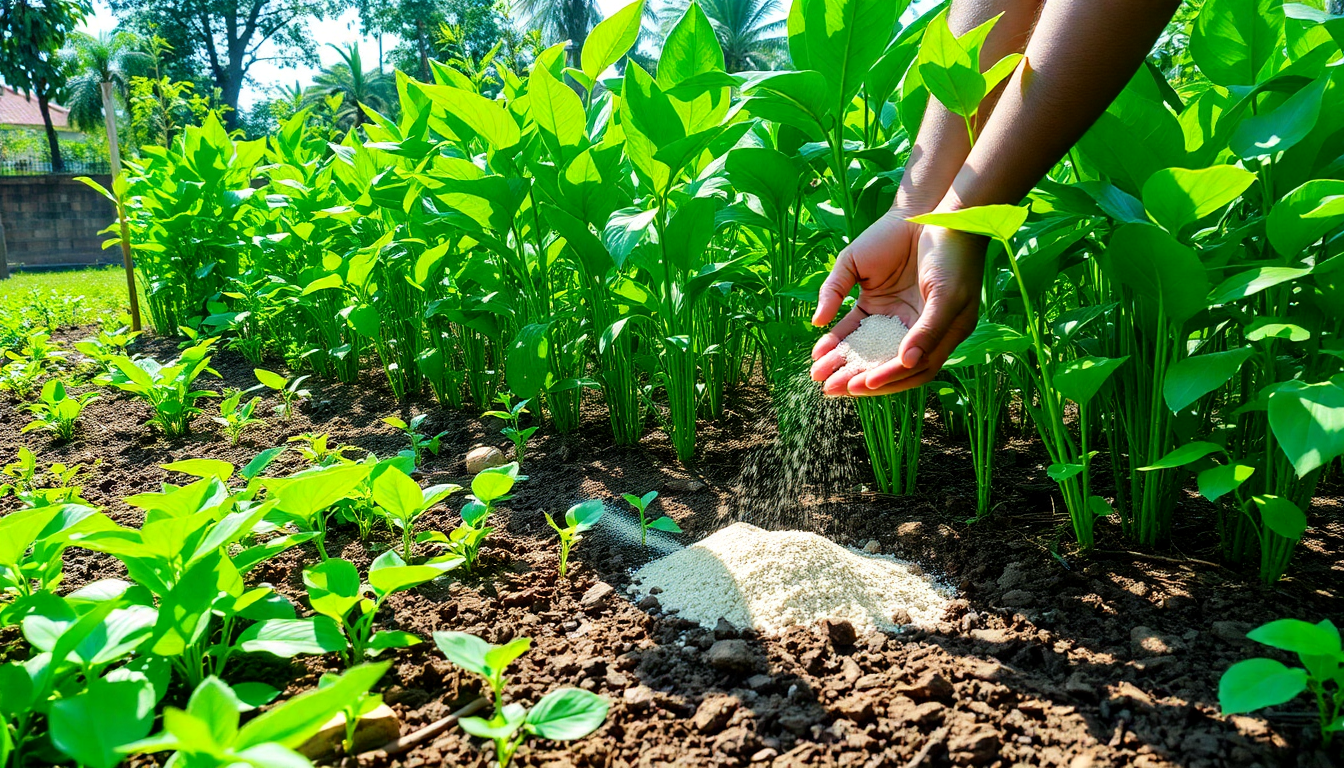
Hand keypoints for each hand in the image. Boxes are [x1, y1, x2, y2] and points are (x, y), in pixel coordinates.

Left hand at [809, 211, 985, 396]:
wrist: (939, 211)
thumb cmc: (951, 256)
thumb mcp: (945, 296)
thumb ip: (926, 331)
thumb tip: (904, 361)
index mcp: (938, 336)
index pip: (909, 369)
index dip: (886, 381)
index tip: (861, 386)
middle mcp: (915, 330)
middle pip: (883, 363)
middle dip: (856, 377)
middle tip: (828, 389)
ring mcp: (893, 314)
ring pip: (865, 347)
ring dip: (842, 361)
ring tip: (817, 374)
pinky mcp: (874, 298)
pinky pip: (853, 324)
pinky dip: (837, 337)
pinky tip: (820, 349)